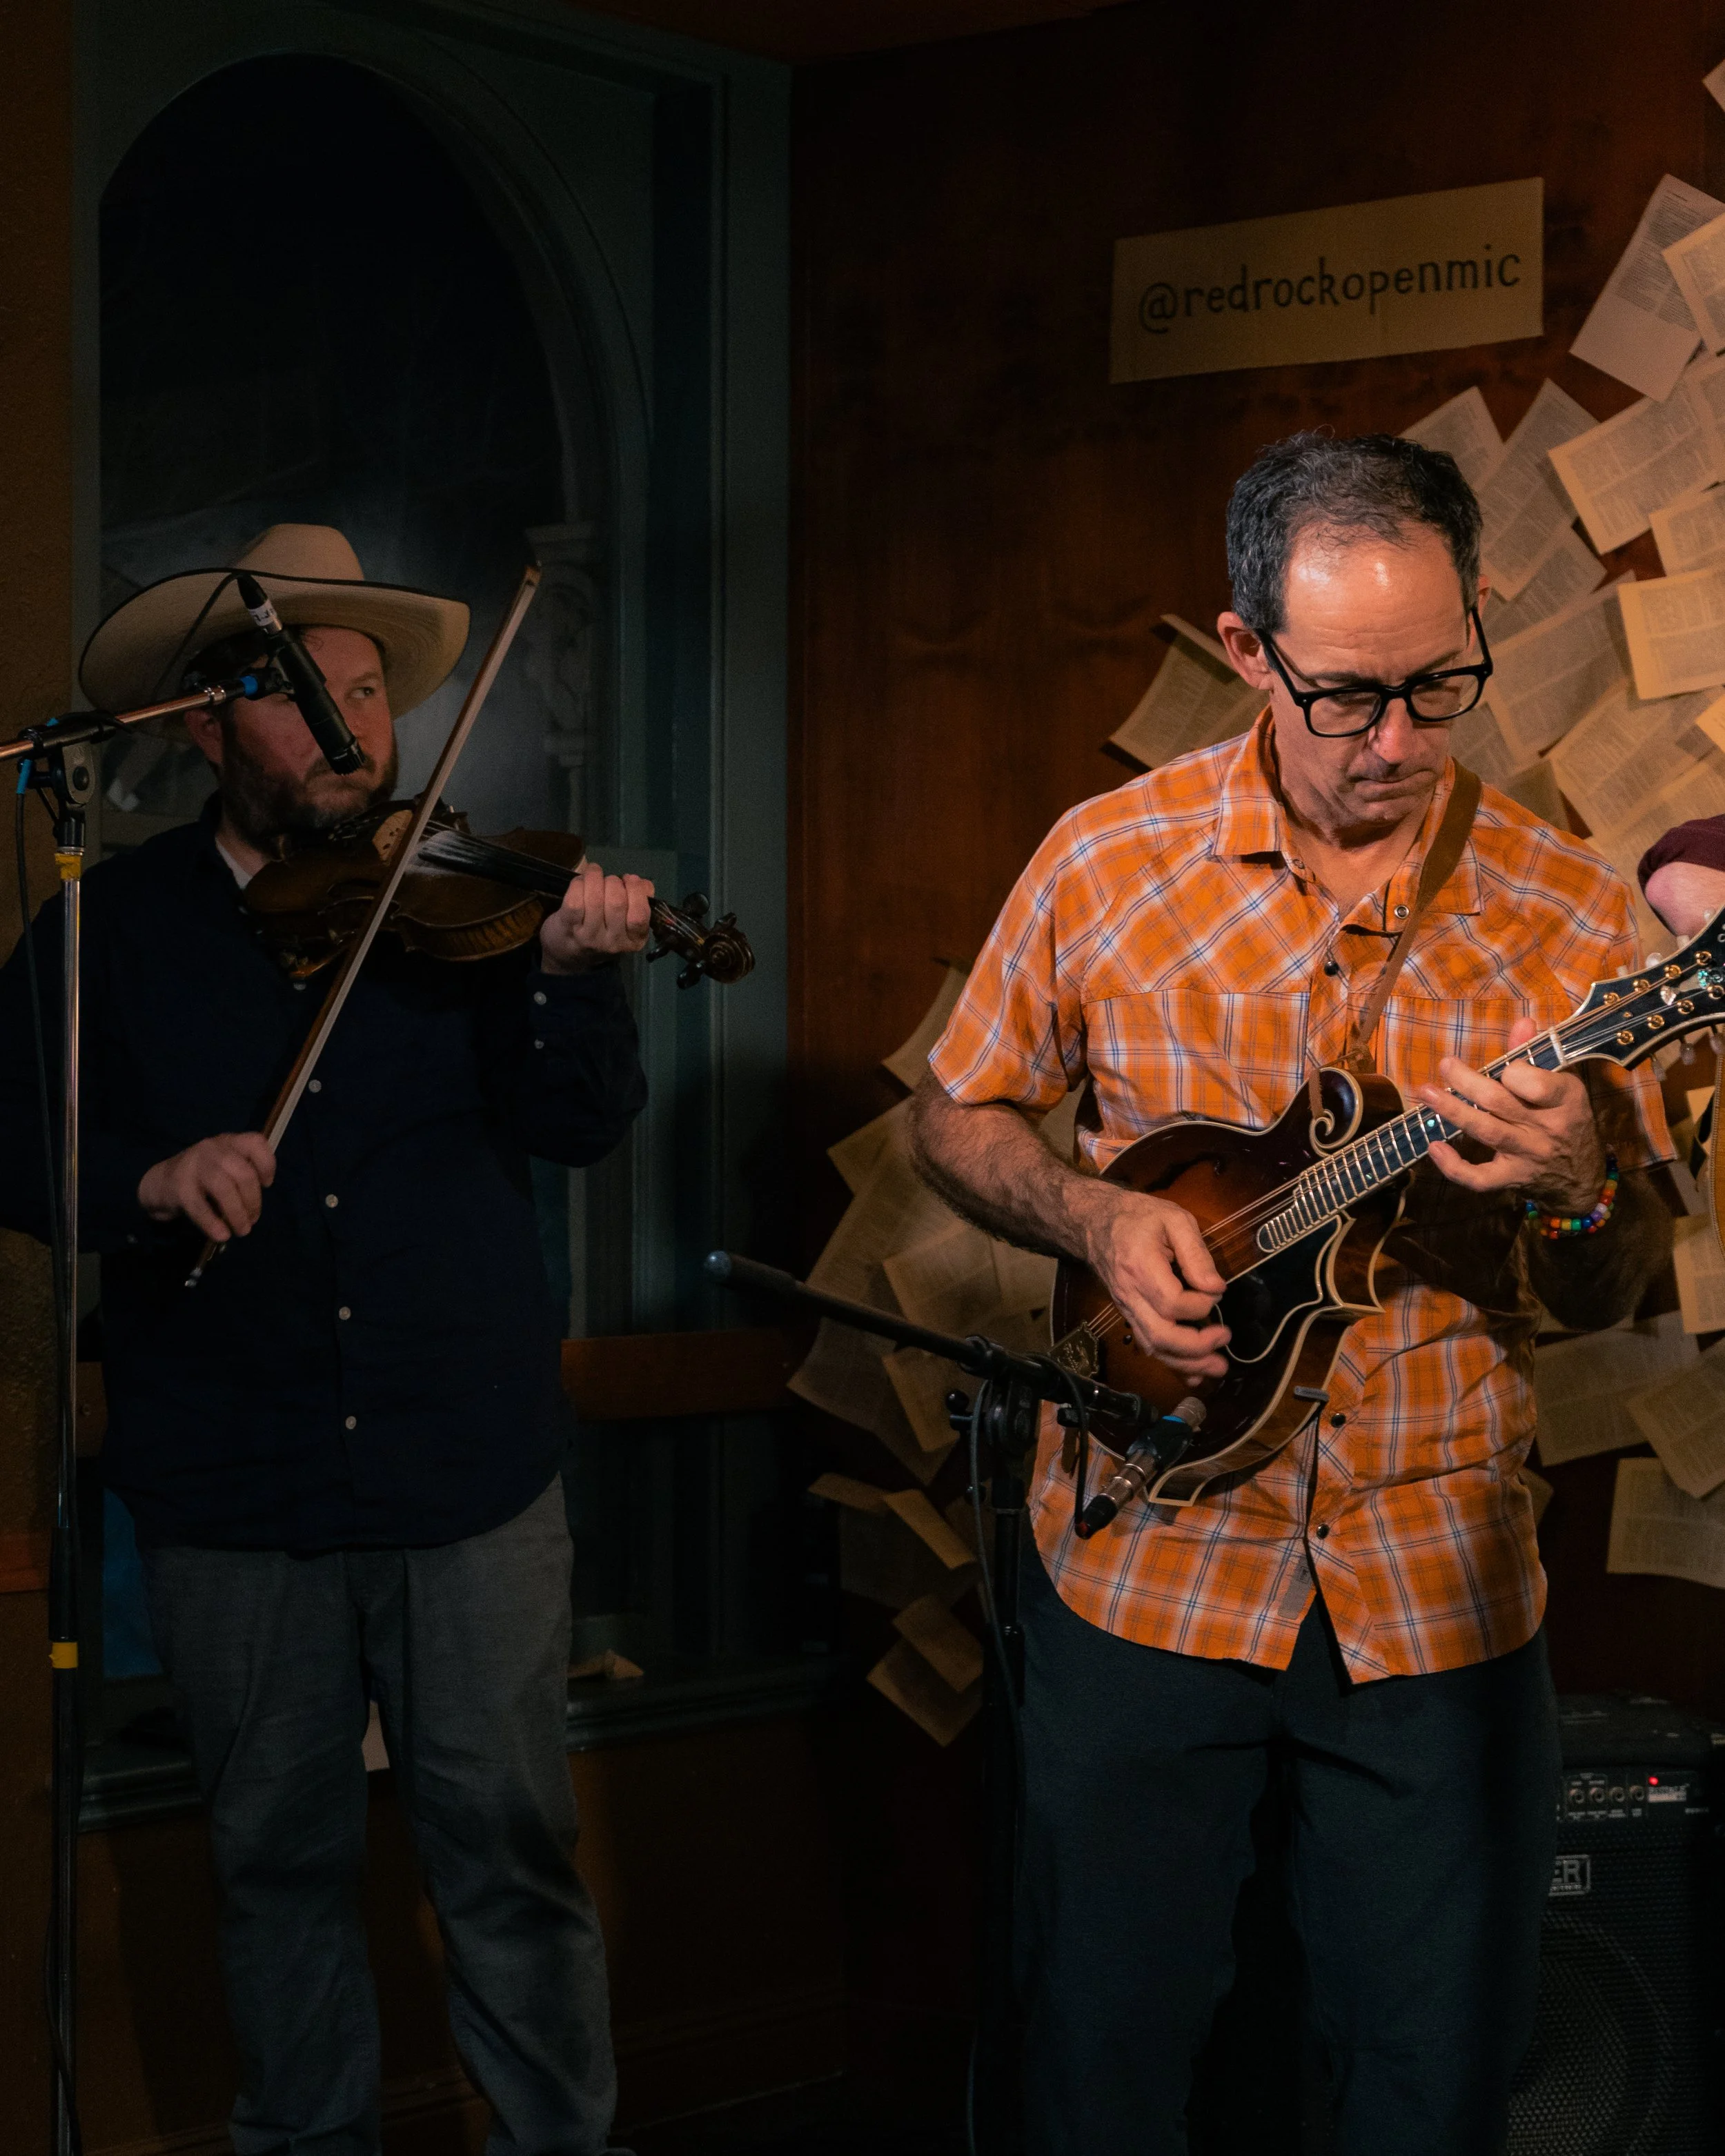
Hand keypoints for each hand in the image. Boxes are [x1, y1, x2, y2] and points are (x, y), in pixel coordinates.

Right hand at [138, 1133, 275, 1242]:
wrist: (159, 1183)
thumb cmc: (202, 1178)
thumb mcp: (224, 1167)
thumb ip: (242, 1176)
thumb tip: (255, 1206)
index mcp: (229, 1142)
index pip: (255, 1142)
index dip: (267, 1165)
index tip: (266, 1185)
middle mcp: (212, 1149)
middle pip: (243, 1173)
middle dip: (253, 1201)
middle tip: (253, 1219)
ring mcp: (194, 1166)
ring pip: (224, 1188)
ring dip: (237, 1213)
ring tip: (242, 1230)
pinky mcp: (179, 1188)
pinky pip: (200, 1207)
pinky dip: (214, 1224)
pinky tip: (222, 1235)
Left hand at [538, 861, 654, 975]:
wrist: (569, 955)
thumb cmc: (603, 931)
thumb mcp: (628, 924)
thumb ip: (640, 901)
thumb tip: (641, 882)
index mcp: (634, 940)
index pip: (640, 914)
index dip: (636, 889)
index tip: (628, 880)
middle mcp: (613, 942)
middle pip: (617, 901)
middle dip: (613, 881)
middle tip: (608, 880)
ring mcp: (590, 936)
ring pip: (595, 898)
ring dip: (595, 877)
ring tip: (594, 874)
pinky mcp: (569, 927)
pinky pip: (575, 899)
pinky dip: (578, 884)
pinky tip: (581, 881)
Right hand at [1078, 1185, 1230, 1380]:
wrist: (1095, 1223)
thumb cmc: (1137, 1217)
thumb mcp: (1173, 1219)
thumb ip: (1196, 1252)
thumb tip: (1216, 1286)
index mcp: (1141, 1267)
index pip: (1171, 1302)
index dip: (1200, 1304)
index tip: (1218, 1290)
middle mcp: (1130, 1294)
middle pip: (1160, 1335)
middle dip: (1196, 1347)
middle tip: (1225, 1339)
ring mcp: (1127, 1308)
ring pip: (1154, 1346)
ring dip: (1187, 1363)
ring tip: (1217, 1367)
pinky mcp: (1130, 1315)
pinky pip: (1149, 1345)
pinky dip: (1173, 1363)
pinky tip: (1194, 1373)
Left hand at [1419, 1018, 1605, 1213]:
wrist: (1582, 1177)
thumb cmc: (1566, 1119)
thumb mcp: (1563, 1084)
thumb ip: (1537, 1054)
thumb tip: (1522, 1021)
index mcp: (1564, 1099)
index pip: (1536, 1084)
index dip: (1514, 1072)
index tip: (1505, 1068)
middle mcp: (1547, 1128)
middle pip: (1500, 1102)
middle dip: (1467, 1081)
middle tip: (1445, 1064)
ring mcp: (1528, 1156)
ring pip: (1486, 1132)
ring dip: (1452, 1110)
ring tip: (1427, 1092)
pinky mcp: (1512, 1179)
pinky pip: (1480, 1178)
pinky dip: (1454, 1166)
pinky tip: (1434, 1147)